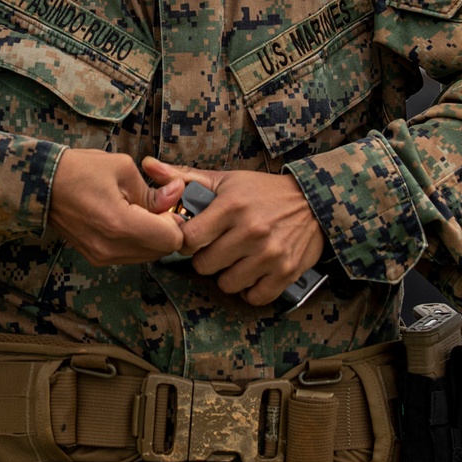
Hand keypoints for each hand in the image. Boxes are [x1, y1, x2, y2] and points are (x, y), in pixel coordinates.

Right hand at [48, 149, 185, 265]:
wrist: (41, 184)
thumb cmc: (79, 170)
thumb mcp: (122, 168)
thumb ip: (154, 189)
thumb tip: (178, 193)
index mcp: (120, 224)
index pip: (171, 240)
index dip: (176, 221)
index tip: (168, 203)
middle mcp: (111, 248)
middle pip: (161, 251)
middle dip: (167, 229)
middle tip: (157, 204)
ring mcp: (102, 256)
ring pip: (147, 255)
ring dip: (153, 236)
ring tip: (140, 210)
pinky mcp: (95, 258)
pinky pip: (130, 255)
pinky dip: (137, 241)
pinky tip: (127, 219)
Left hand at [142, 158, 324, 306]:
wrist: (314, 200)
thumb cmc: (262, 191)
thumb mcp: (226, 180)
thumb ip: (184, 177)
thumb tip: (147, 165)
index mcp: (232, 206)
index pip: (188, 240)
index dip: (187, 242)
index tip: (195, 238)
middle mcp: (251, 231)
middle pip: (205, 266)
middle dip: (207, 259)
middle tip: (218, 248)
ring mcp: (270, 254)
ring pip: (227, 284)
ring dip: (227, 275)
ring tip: (236, 259)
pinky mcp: (286, 272)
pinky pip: (254, 296)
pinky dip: (250, 290)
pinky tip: (252, 274)